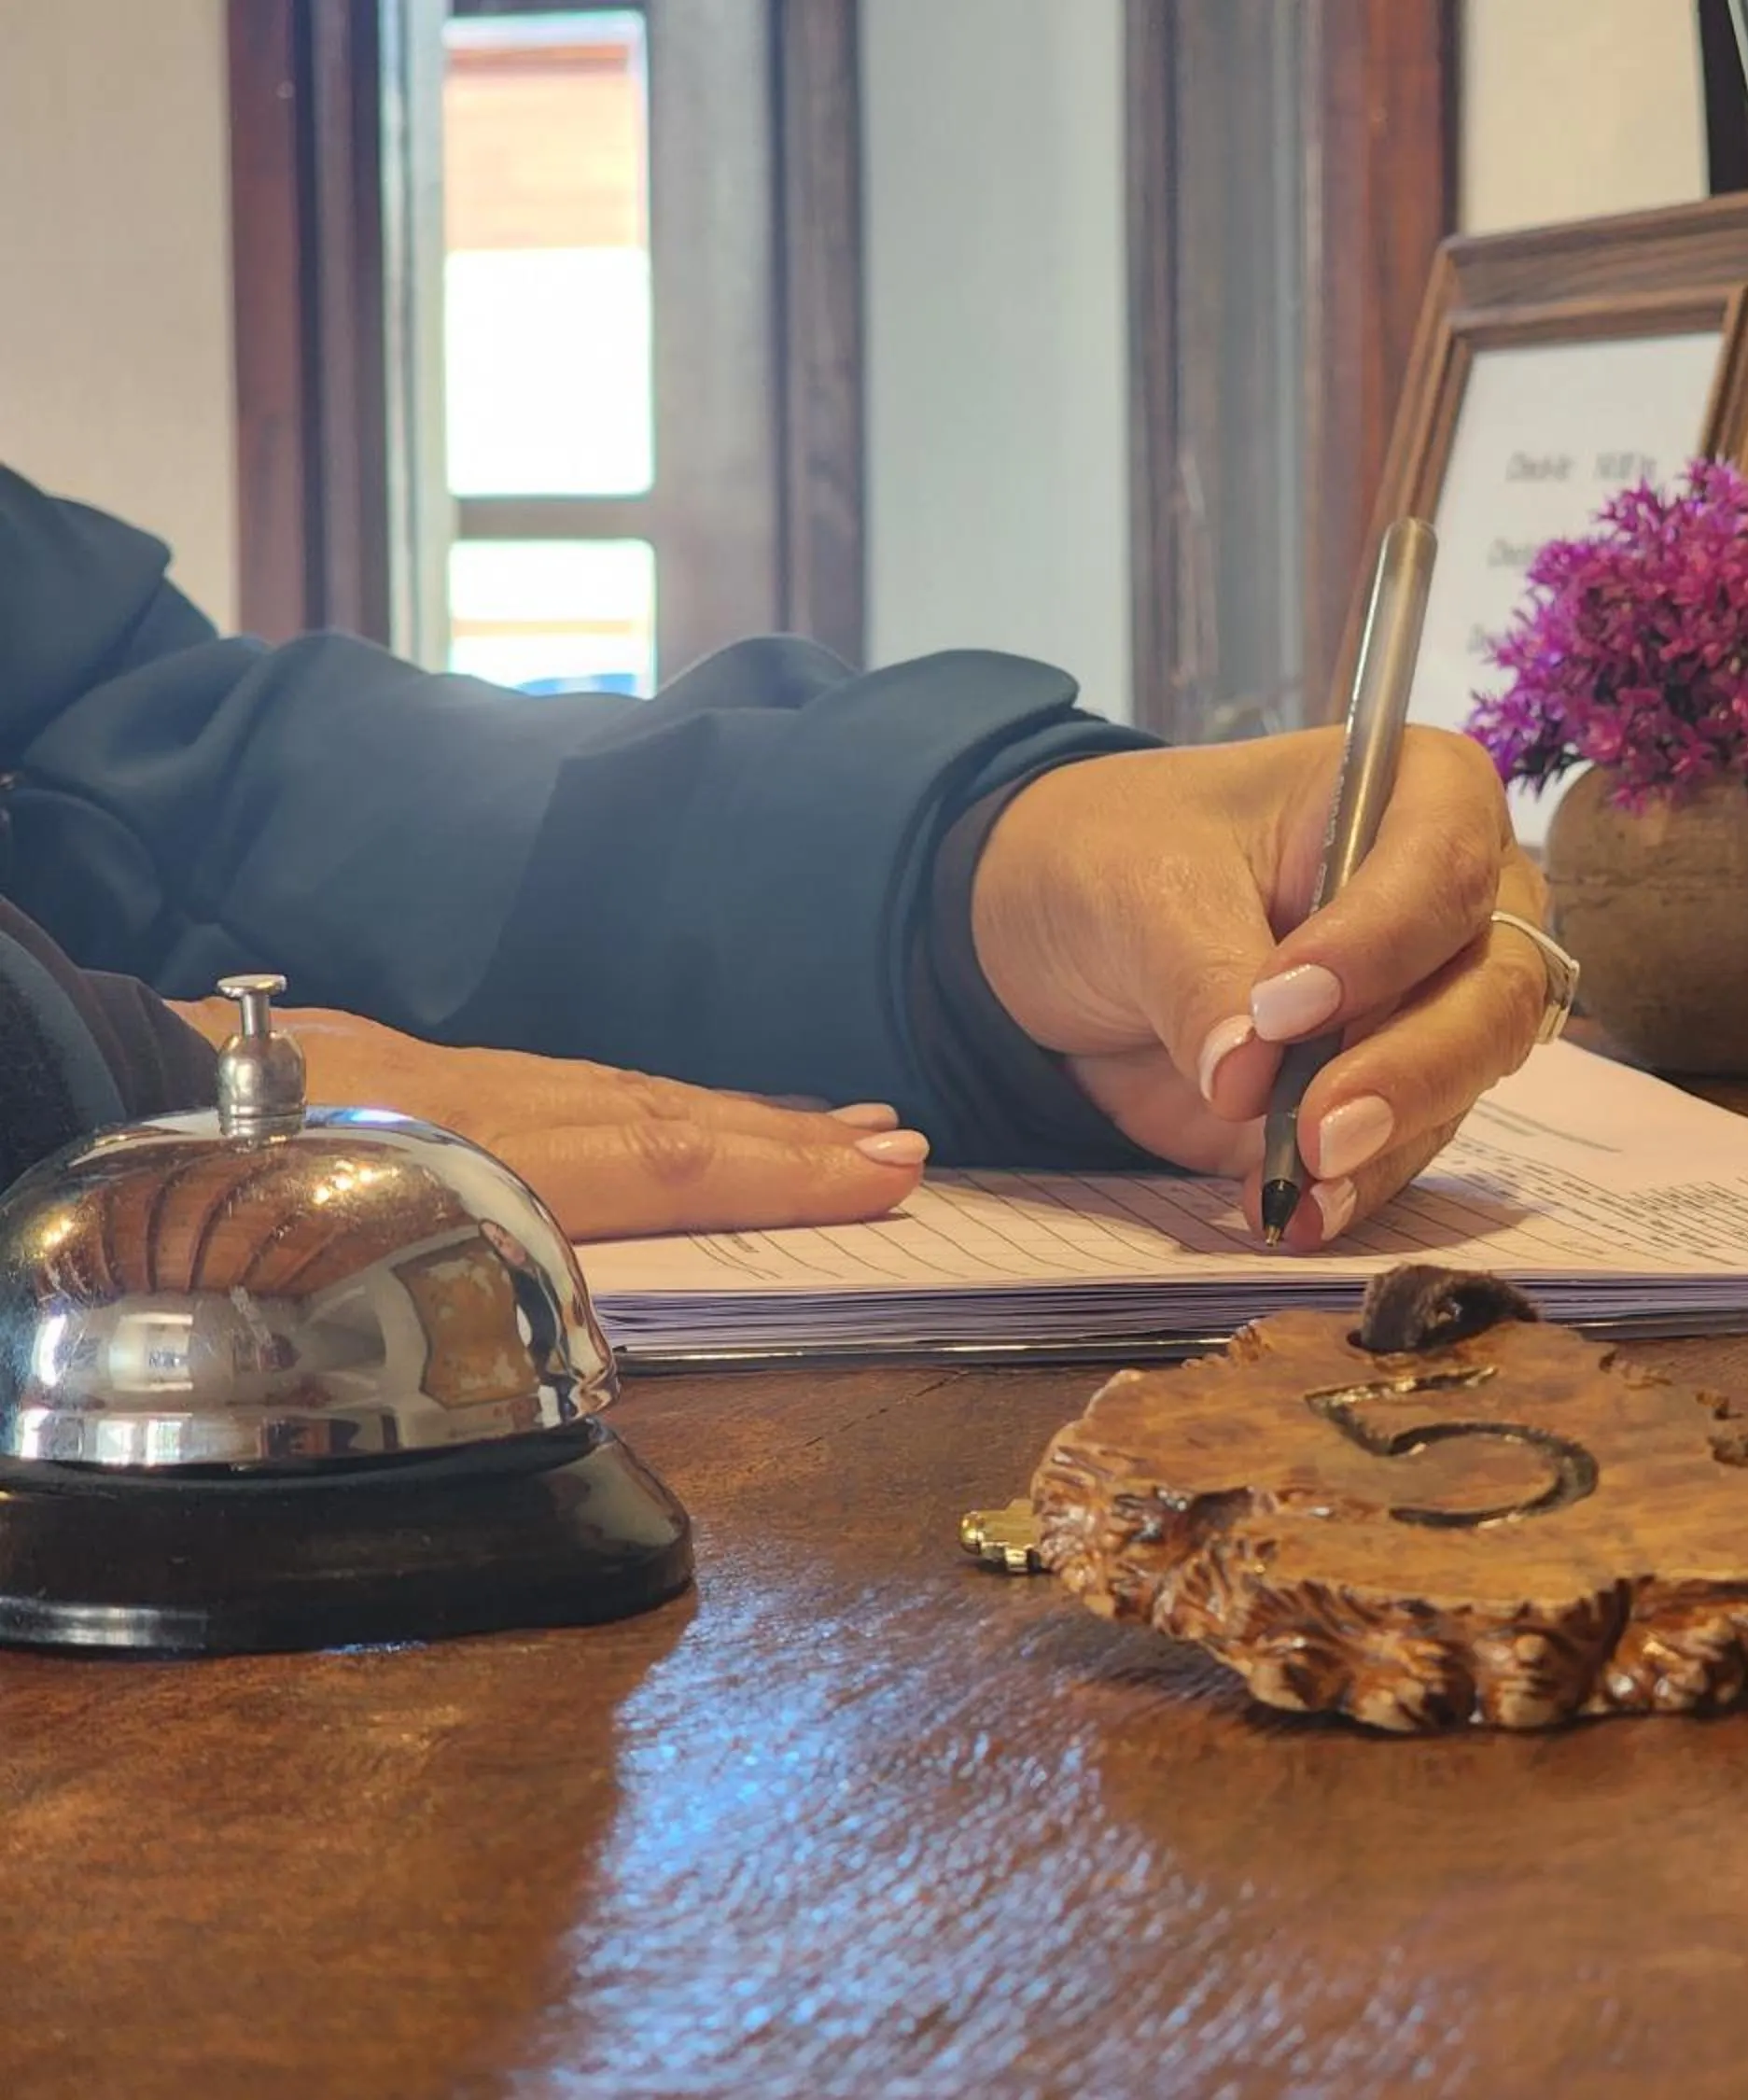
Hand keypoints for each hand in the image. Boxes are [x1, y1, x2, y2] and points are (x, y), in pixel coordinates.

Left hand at [167, 999, 928, 1241]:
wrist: (91, 1071)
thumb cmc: (212, 1180)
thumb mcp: (343, 1233)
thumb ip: (469, 1260)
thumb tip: (580, 1308)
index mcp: (487, 1142)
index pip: (665, 1157)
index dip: (782, 1170)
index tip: (885, 1171)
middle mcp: (491, 1100)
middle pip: (664, 1117)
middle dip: (790, 1137)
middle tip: (898, 1144)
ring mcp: (452, 1078)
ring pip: (624, 1094)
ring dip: (734, 1117)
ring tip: (826, 1127)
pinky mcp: (411, 1068)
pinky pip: (570, 1087)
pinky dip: (647, 1105)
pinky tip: (668, 1120)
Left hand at [970, 726, 1551, 1247]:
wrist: (1067, 926)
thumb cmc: (1121, 853)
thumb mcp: (1141, 889)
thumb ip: (1200, 972)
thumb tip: (1248, 1074)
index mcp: (1418, 790)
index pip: (1444, 866)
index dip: (1380, 941)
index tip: (1283, 1006)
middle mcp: (1458, 895)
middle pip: (1493, 988)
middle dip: (1414, 1064)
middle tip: (1322, 1129)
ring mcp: (1436, 998)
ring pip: (1466, 1077)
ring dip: (1392, 1140)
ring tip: (1302, 1185)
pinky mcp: (1393, 1086)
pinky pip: (1409, 1144)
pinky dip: (1360, 1186)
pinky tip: (1300, 1214)